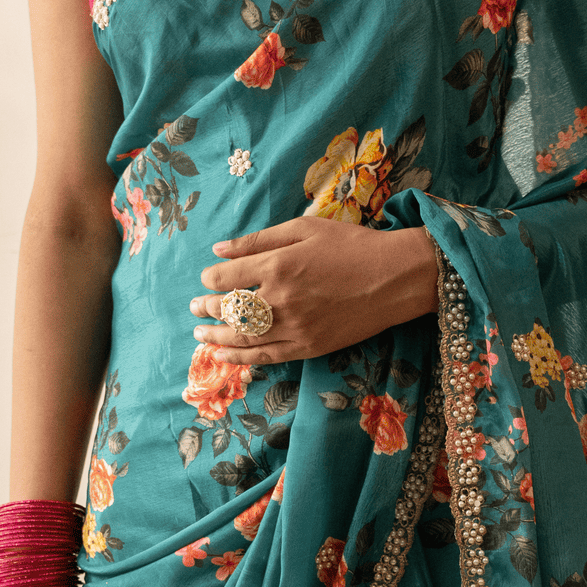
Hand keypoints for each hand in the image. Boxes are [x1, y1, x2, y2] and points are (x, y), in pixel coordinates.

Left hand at [190, 216, 437, 368]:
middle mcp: (281, 300)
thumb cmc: (351, 246)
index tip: (207, 279)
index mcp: (278, 267)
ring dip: (217, 336)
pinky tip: (226, 355)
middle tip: (194, 306)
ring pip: (243, 337)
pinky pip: (267, 356)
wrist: (393, 278)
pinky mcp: (308, 347)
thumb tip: (220, 250)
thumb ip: (259, 241)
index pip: (226, 277)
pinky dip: (242, 357)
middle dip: (207, 307)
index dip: (211, 279)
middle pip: (230, 309)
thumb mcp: (304, 229)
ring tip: (200, 333)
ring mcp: (295, 328)